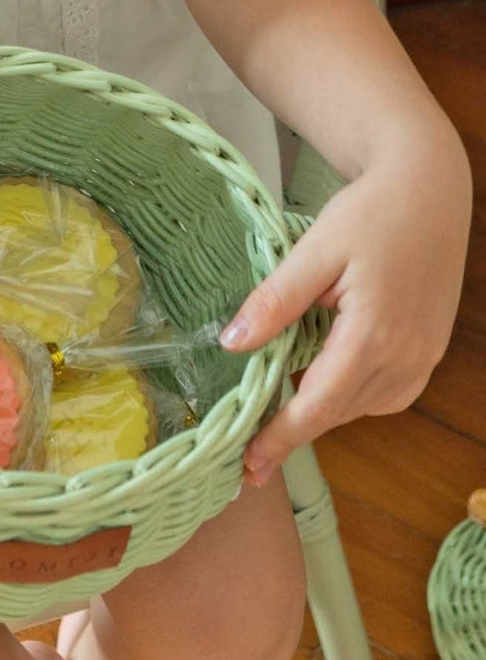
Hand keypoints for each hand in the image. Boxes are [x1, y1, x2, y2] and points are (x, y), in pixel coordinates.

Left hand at [218, 129, 471, 486]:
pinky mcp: (427, 352)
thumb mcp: (313, 250)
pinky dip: (349, 394)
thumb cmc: (370, 214)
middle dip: (293, 432)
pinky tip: (324, 376)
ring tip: (276, 412)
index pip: (317, 405)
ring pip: (360, 406)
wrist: (428, 191)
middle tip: (248, 452)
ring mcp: (421, 358)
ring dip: (320, 411)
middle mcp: (404, 358)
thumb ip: (274, 301)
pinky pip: (383, 393)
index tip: (248, 468)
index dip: (280, 439)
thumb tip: (232, 345)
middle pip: (337, 412)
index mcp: (372, 336)